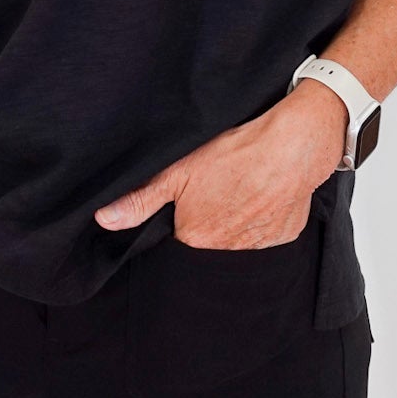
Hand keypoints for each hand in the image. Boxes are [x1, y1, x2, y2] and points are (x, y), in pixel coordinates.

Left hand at [93, 83, 347, 249]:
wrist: (292, 145)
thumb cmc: (234, 153)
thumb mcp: (179, 169)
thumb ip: (141, 199)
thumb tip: (104, 220)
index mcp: (196, 239)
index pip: (178, 241)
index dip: (180, 219)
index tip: (188, 199)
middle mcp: (226, 252)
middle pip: (208, 244)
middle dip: (208, 223)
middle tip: (216, 190)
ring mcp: (259, 248)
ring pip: (237, 241)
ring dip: (235, 222)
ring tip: (239, 189)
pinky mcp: (284, 237)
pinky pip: (266, 236)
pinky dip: (262, 220)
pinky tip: (262, 194)